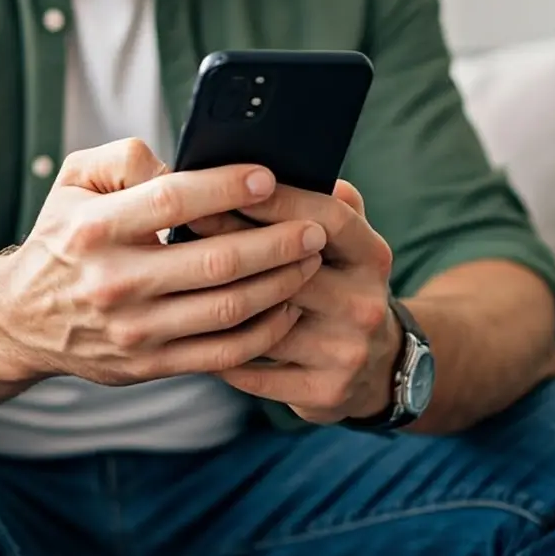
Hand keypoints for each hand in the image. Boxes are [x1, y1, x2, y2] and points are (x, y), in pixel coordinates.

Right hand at [0, 139, 325, 385]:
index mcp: (93, 229)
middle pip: (214, 261)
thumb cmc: (63, 236)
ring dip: (280, 283)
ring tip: (310, 260)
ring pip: (227, 309)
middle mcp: (112, 282)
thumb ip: (123, 158)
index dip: (225, 188)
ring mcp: (133, 330)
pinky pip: (222, 353)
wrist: (22, 319)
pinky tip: (287, 305)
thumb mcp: (74, 181)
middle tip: (313, 226)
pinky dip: (264, 330)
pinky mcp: (149, 365)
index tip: (268, 176)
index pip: (171, 202)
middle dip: (275, 241)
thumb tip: (183, 164)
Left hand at [201, 179, 399, 423]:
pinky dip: (218, 348)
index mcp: (371, 255)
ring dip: (216, 298)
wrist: (380, 368)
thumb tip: (277, 163)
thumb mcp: (348, 239)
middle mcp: (365, 303)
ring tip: (174, 276)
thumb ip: (322, 202)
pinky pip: (254, 367)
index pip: (325, 217)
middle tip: (184, 225)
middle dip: (232, 244)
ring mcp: (347, 351)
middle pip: (289, 269)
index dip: (277, 200)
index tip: (229, 184)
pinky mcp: (325, 391)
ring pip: (264, 320)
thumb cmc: (340, 281)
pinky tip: (188, 329)